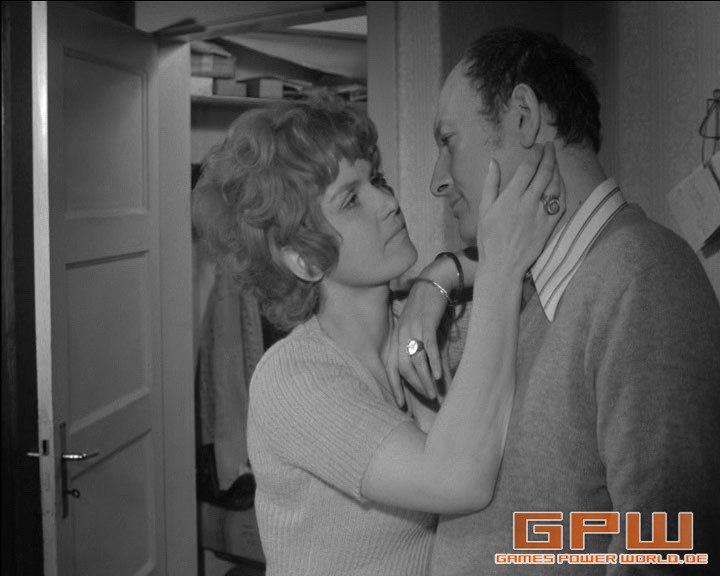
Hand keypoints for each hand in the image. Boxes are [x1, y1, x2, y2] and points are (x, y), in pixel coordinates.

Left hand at [385, 268, 450, 405]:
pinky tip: (440, 375)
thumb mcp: (417, 330)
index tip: (401, 404)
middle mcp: (400, 334)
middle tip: (429, 399)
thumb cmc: (426, 310)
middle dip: (416, 387)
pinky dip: (434, 362)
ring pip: (416, 360)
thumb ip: (419, 351)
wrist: (434, 283)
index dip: (394, 387)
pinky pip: (428, 347)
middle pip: (403, 368)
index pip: (390, 368)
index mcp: (395, 338)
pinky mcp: (426, 323)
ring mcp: (412, 328)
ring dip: (425, 379)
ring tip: (435, 393)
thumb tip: (427, 374)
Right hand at [478, 142, 564, 277]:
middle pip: (545, 173)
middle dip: (550, 156)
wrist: (502, 265)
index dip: (536, 154)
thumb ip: (490, 184)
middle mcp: (528, 203)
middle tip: (552, 147)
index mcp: (511, 197)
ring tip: (556, 162)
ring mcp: (541, 215)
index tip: (539, 146)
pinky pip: (560, 204)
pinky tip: (560, 184)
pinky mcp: (549, 226)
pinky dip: (562, 191)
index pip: (528, 168)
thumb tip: (493, 162)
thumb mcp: (484, 210)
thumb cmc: (488, 238)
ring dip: (557, 171)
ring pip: (555, 187)